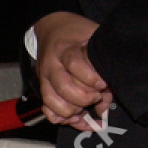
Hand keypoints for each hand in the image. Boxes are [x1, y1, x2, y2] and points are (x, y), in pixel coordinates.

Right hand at [33, 11, 111, 128]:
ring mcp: (45, 79)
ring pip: (51, 101)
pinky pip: (47, 110)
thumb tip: (105, 100)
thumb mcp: (93, 38)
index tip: (103, 84)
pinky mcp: (43, 89)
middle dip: (83, 98)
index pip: (74, 64)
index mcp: (65, 49)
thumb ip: (102, 64)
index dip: (90, 77)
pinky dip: (60, 119)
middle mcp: (52, 65)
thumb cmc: (77, 34)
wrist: (52, 28)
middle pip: (63, 87)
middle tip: (96, 97)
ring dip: (70, 111)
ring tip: (84, 110)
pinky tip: (74, 119)